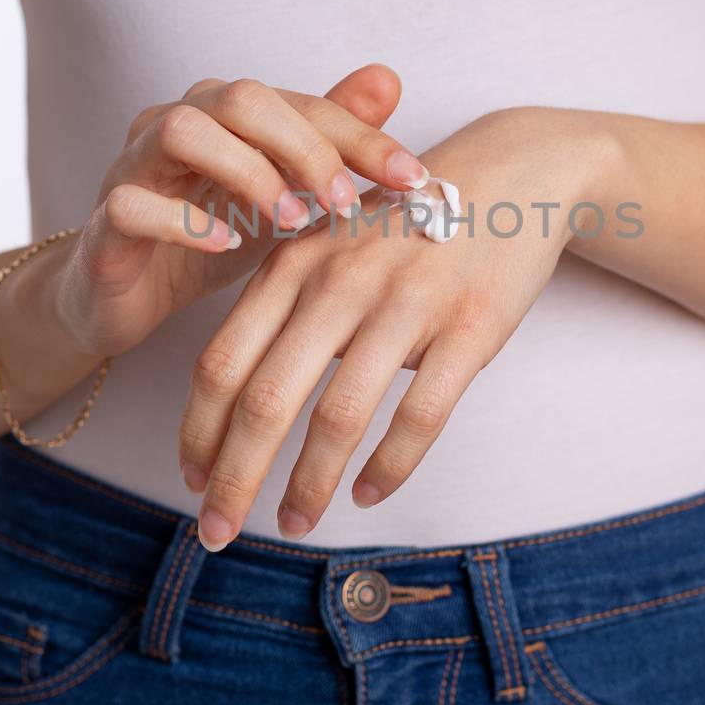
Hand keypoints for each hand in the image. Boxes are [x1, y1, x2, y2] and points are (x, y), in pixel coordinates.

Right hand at [47, 66, 430, 363]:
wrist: (128, 296)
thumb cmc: (210, 234)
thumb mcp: (284, 192)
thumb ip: (329, 139)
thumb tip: (389, 80)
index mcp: (225, 113)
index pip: (302, 104)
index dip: (362, 137)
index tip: (413, 180)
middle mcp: (176, 122)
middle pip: (244, 98)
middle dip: (307, 148)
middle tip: (345, 204)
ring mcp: (134, 166)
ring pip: (182, 130)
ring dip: (249, 175)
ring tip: (292, 223)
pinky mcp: (105, 219)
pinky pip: (133, 204)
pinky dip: (185, 223)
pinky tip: (228, 244)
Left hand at [180, 108, 613, 549]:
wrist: (512, 172)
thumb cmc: (408, 223)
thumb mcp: (332, 244)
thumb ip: (286, 309)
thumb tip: (244, 405)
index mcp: (296, 262)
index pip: (224, 361)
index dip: (199, 432)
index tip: (192, 481)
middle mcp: (341, 281)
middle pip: (266, 399)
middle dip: (234, 477)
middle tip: (218, 532)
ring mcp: (407, 304)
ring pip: (339, 416)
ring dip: (309, 484)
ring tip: (295, 523)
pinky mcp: (469, 328)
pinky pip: (420, 416)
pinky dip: (389, 467)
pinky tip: (368, 494)